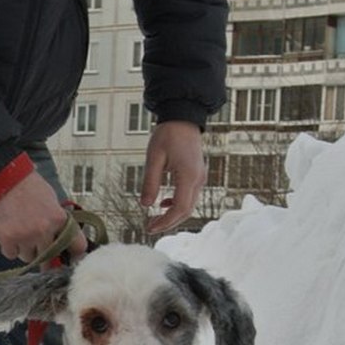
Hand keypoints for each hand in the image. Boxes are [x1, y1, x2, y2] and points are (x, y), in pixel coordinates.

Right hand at [0, 171, 87, 263]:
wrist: (5, 179)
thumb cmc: (29, 188)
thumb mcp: (52, 201)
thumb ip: (59, 223)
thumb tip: (66, 242)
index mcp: (59, 219)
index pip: (77, 245)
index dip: (75, 253)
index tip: (72, 256)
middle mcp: (43, 230)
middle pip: (48, 257)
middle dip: (42, 252)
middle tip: (36, 243)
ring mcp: (25, 236)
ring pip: (28, 258)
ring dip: (25, 250)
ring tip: (20, 233)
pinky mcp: (7, 239)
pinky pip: (11, 254)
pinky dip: (10, 247)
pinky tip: (9, 234)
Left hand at [141, 121, 206, 235]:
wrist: (183, 117)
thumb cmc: (168, 134)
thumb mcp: (154, 157)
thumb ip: (150, 182)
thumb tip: (145, 205)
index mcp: (188, 175)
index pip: (179, 208)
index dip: (165, 222)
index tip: (150, 227)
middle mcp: (197, 179)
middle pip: (186, 211)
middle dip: (168, 223)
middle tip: (150, 228)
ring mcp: (200, 178)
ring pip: (189, 206)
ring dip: (172, 215)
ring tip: (155, 219)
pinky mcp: (197, 175)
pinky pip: (189, 196)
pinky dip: (177, 204)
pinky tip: (163, 203)